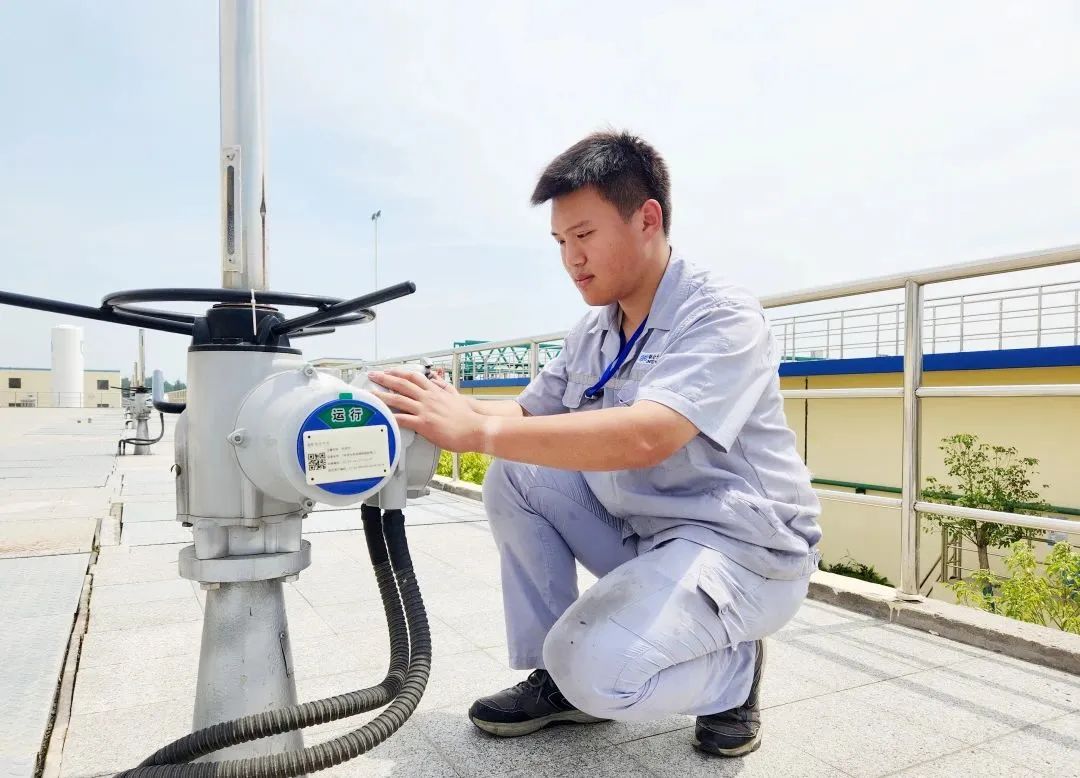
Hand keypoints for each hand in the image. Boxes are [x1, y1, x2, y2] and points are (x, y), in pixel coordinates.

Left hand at [368, 368, 486, 452]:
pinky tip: (381, 417)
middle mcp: (428, 398)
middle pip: (402, 384)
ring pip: (398, 399)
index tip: (389, 370)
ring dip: (382, 396)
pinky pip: (403, 419)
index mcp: (435, 391)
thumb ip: (445, 388)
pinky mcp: (424, 424)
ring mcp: (425, 410)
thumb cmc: (468, 416)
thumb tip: (438, 381)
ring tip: (370, 394)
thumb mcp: (456, 396)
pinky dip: (391, 417)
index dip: (399, 372)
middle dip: (385, 378)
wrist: (476, 428)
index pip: (414, 377)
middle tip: (373, 375)